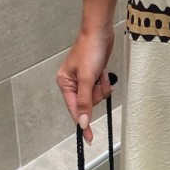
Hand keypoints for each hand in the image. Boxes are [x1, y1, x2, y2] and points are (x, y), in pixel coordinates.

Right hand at [56, 26, 116, 144]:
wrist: (100, 31)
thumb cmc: (90, 51)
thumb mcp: (87, 78)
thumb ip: (84, 102)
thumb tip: (82, 122)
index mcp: (65, 84)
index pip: (74, 110)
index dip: (82, 123)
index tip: (88, 137)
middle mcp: (72, 83)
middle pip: (88, 103)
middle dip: (96, 93)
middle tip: (96, 79)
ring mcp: (83, 79)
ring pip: (97, 95)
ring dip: (102, 85)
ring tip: (100, 71)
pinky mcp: (93, 75)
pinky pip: (101, 86)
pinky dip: (104, 80)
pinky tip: (103, 69)